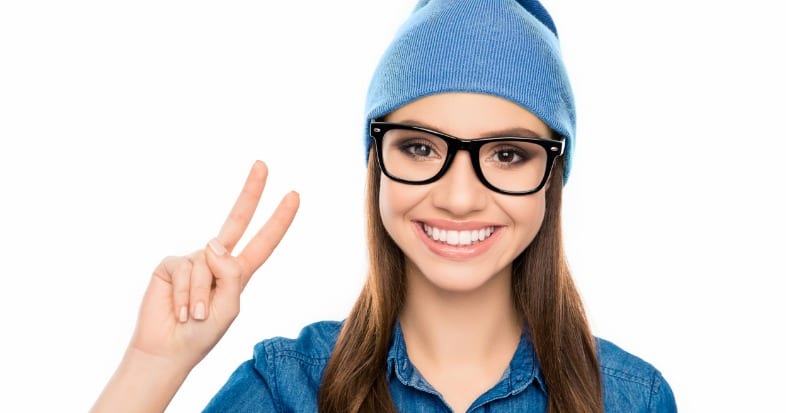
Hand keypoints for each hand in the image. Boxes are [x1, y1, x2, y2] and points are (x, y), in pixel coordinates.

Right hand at [131, 160, 298, 370]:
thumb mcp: (228, 306)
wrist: (168, 349)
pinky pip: (186, 270)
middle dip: (251, 192)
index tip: (294, 195)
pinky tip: (179, 310)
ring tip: (194, 316)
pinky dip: (185, 295)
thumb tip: (214, 242)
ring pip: (206, 263)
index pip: (263, 241)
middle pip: (237, 220)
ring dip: (200, 296)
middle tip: (263, 163)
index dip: (279, 220)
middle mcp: (216, 260)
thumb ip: (230, 274)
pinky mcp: (171, 265)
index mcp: (238, 272)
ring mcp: (194, 260)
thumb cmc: (202, 334)